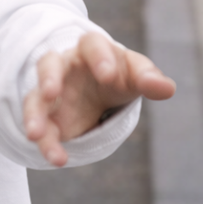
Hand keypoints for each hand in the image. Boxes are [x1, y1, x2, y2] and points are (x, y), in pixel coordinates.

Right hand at [23, 32, 175, 167]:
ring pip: (35, 98)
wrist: (99, 89)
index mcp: (91, 49)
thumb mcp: (136, 75)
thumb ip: (149, 79)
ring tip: (35, 134)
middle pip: (49, 64)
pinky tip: (57, 159)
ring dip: (34, 115)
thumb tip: (168, 89)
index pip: (91, 44)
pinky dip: (46, 144)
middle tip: (50, 92)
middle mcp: (64, 66)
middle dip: (48, 78)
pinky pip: (41, 128)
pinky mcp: (46, 117)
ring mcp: (50, 92)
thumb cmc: (119, 75)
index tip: (108, 76)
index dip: (98, 58)